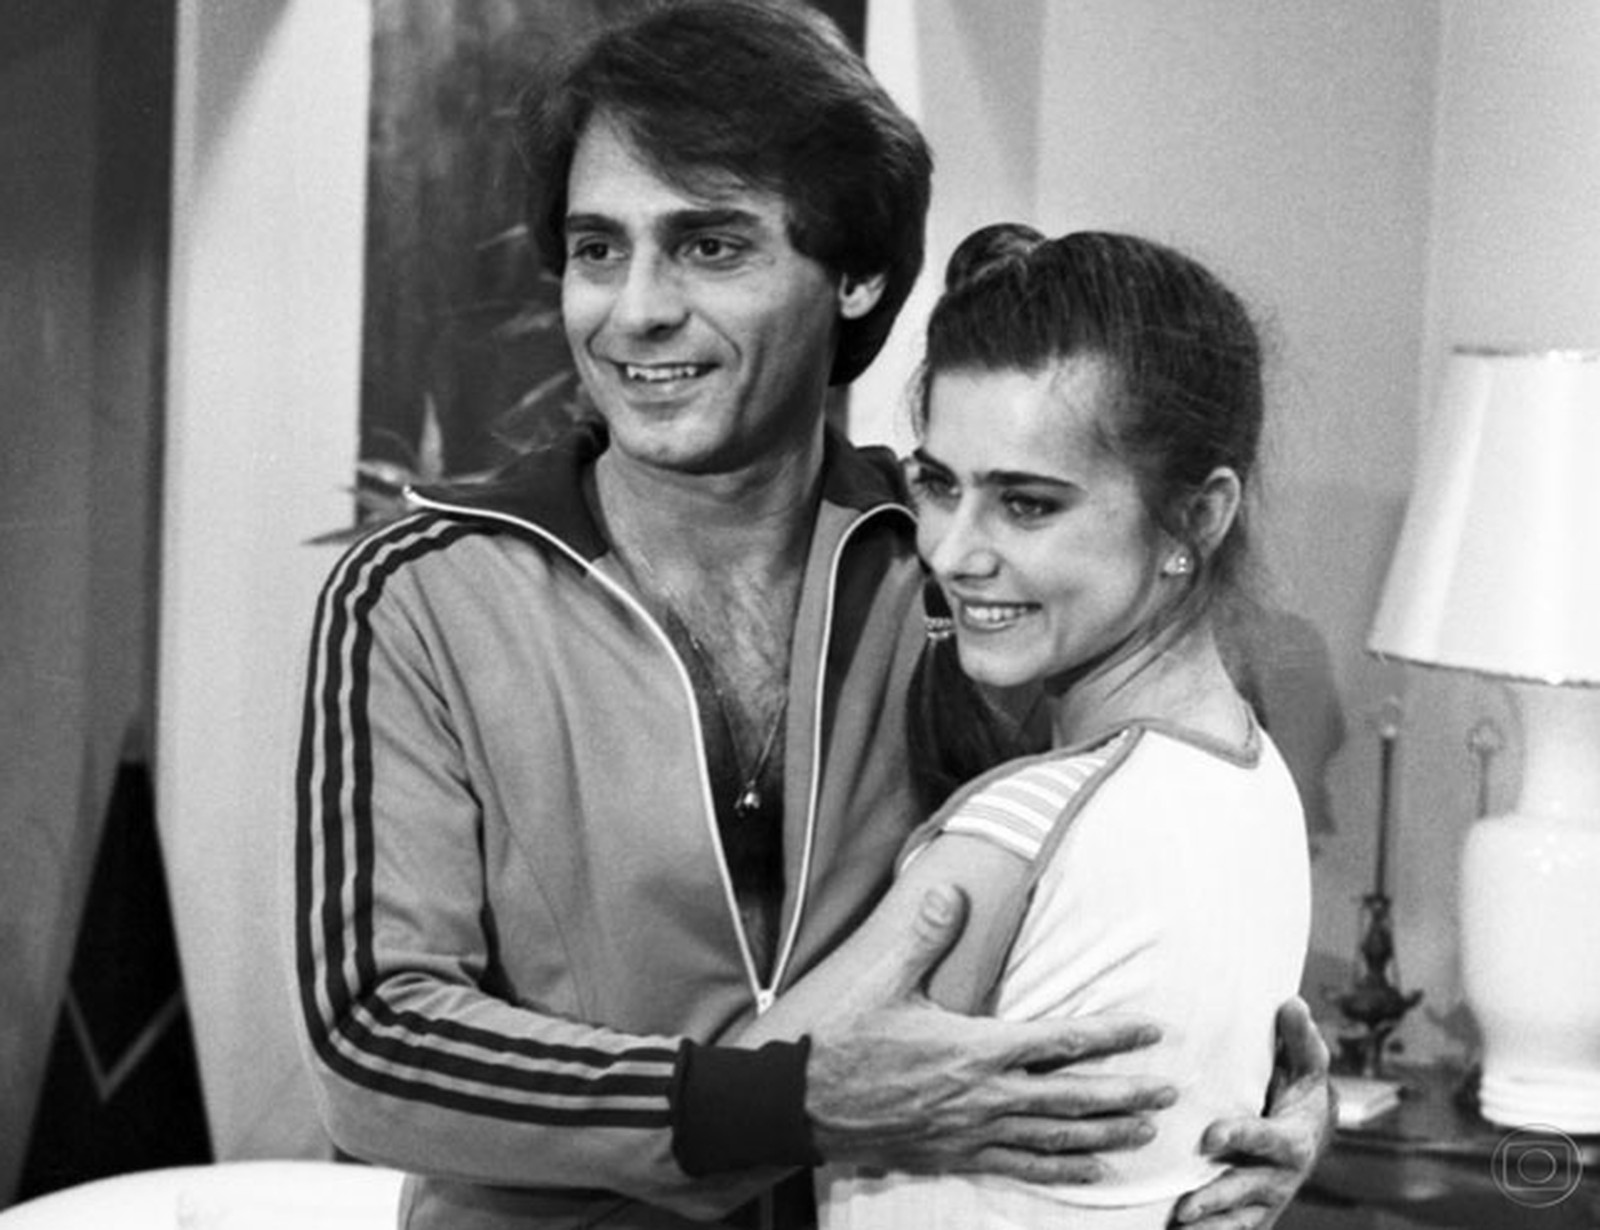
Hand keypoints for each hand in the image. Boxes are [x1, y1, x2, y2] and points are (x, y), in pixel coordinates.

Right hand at [805, 884, 1175, 1184]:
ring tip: (1145, 1133)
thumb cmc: (843, 1040)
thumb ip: (924, 937)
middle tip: (1169, 1093)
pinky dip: (1062, 1171)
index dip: (1110, 1036)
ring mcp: (972, 1131)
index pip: (1059, 1042)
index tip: (1150, 1031)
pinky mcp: (957, 1156)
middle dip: (1124, 1094)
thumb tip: (952, 892)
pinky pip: (1021, 1167)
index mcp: (975, 1049)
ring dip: (1104, 1135)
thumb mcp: (882, 981)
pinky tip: (1091, 1172)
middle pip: (1071, 1098)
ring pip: (1055, 1138)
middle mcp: (984, 1095)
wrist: (802, 1103)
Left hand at [1171, 997, 1332, 1228]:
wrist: (1310, 1140)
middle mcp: (1279, 1176)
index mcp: (1292, 1139)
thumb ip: (1298, 1040)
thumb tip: (1292, 1003)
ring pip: (1236, 1221)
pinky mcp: (1250, 1217)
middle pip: (1246, 1189)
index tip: (1210, 1137)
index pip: (1266, 1139)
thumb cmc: (1298, 1096)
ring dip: (1208, 1229)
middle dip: (1217, 1197)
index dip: (1241, 1137)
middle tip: (1184, 1206)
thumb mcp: (1305, 1068)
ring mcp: (1264, 1201)